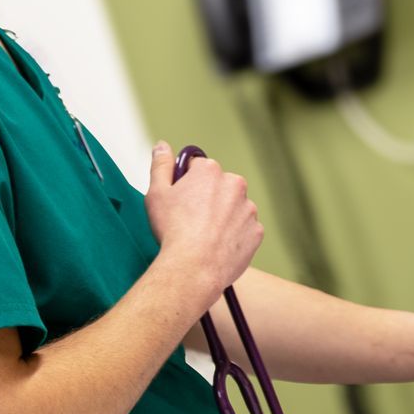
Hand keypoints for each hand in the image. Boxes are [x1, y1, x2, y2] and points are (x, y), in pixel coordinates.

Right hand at [145, 142, 262, 298]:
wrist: (194, 267)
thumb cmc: (172, 230)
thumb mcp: (156, 193)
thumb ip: (161, 166)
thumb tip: (162, 146)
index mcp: (210, 170)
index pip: (198, 168)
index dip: (186, 184)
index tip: (180, 200)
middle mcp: (235, 184)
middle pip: (219, 186)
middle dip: (207, 198)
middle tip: (190, 221)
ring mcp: (248, 208)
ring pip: (233, 208)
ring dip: (222, 217)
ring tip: (203, 237)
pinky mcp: (256, 232)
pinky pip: (244, 230)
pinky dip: (233, 236)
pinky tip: (217, 247)